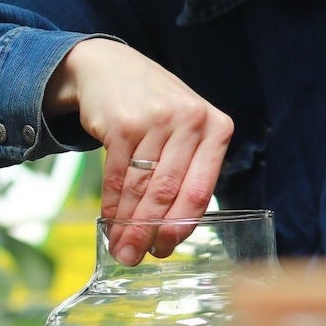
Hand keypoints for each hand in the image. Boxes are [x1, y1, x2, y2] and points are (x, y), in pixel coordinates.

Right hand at [44, 38, 233, 263]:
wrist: (113, 68)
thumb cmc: (156, 110)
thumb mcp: (185, 133)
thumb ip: (187, 173)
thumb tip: (171, 233)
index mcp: (216, 129)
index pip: (201, 188)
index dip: (182, 225)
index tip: (167, 248)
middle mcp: (191, 121)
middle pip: (170, 191)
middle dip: (151, 231)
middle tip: (137, 257)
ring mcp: (157, 119)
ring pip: (143, 187)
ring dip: (129, 223)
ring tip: (120, 247)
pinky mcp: (124, 122)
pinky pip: (119, 175)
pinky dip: (113, 204)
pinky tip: (109, 221)